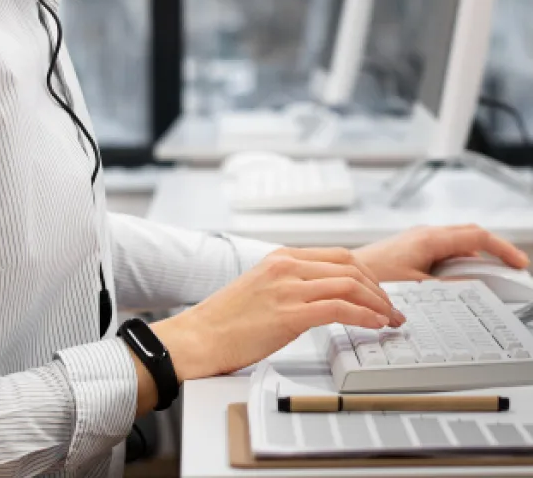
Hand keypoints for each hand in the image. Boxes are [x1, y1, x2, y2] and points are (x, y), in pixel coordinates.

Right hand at [151, 246, 403, 386]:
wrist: (200, 336)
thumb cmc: (226, 321)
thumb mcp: (261, 288)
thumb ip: (290, 285)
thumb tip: (323, 297)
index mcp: (280, 257)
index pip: (338, 256)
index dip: (367, 275)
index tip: (379, 294)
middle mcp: (286, 266)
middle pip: (350, 266)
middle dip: (378, 289)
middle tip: (392, 309)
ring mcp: (288, 288)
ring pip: (350, 285)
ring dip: (378, 304)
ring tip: (389, 320)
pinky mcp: (290, 313)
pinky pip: (340, 309)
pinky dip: (364, 316)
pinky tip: (374, 325)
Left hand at [354, 224, 529, 282]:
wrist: (346, 274)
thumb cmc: (374, 277)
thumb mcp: (420, 286)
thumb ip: (450, 286)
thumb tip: (476, 287)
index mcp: (430, 239)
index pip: (477, 236)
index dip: (502, 248)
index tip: (519, 263)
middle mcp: (425, 234)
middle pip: (470, 236)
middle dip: (494, 251)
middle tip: (511, 270)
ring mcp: (418, 240)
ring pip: (457, 244)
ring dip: (475, 259)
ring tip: (488, 281)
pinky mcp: (412, 248)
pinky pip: (445, 251)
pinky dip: (459, 264)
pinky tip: (460, 282)